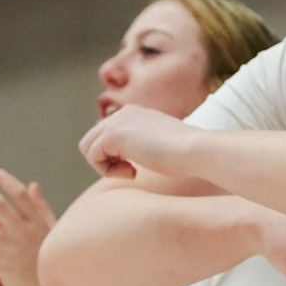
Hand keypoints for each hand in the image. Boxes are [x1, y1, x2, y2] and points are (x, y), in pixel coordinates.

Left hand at [78, 104, 197, 179]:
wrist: (198, 150)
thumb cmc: (188, 155)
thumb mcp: (162, 145)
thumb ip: (144, 145)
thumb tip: (131, 159)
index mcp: (136, 113)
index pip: (108, 135)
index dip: (116, 156)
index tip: (138, 167)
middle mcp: (123, 113)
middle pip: (92, 139)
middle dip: (106, 160)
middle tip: (131, 171)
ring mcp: (117, 121)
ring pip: (88, 147)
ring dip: (105, 166)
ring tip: (130, 172)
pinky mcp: (112, 134)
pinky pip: (93, 156)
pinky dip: (108, 171)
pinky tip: (133, 173)